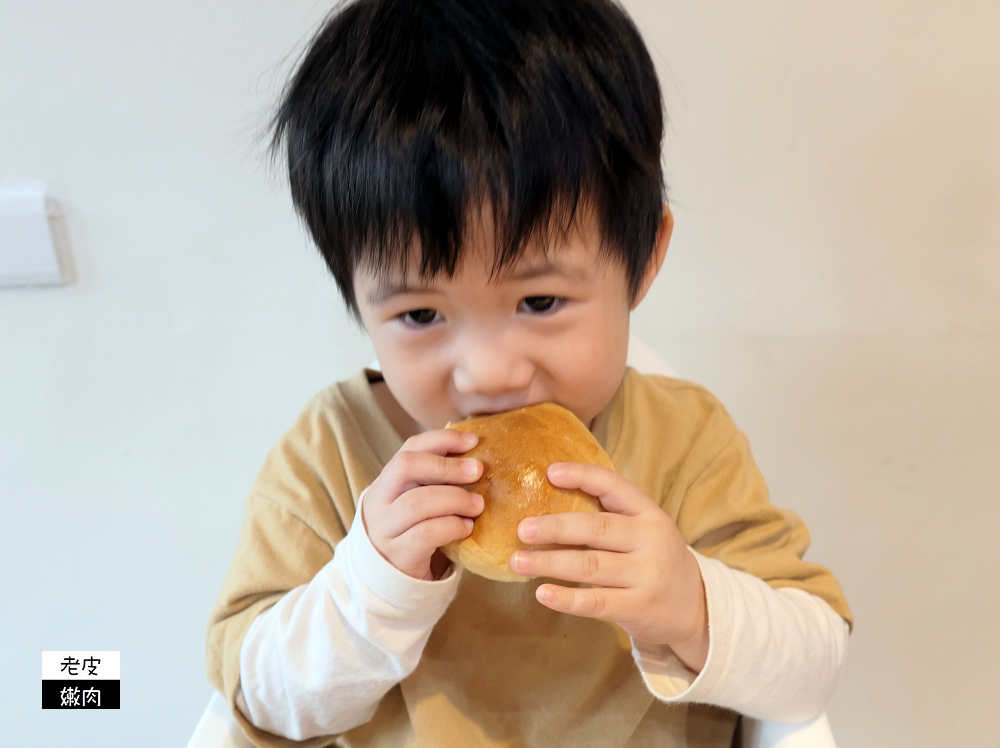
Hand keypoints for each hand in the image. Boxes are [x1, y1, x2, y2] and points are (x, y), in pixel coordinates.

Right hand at [363, 429, 483, 580]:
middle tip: (478, 470)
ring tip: (478, 504)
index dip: (442, 439)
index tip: (473, 441)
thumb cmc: (414, 531)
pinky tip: (467, 527)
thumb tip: (479, 454)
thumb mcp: (419, 501)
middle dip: (446, 466)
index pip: (410, 448)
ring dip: (455, 499)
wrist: (391, 578)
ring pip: (418, 502)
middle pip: (407, 467)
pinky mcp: (398, 555)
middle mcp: (380, 501)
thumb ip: (437, 481)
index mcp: (387, 480)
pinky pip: (426, 534)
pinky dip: (452, 526)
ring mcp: (385, 528)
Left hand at [510, 463, 708, 671]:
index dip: (583, 476)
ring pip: (590, 565)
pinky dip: (567, 599)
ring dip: (550, 562)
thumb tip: (550, 497)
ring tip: (518, 561)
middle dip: (555, 527)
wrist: (696, 606)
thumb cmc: (654, 559)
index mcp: (649, 514)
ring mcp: (645, 576)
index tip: (550, 473)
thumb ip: (611, 514)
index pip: (615, 486)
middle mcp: (650, 541)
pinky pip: (596, 602)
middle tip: (522, 529)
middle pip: (596, 528)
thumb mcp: (645, 529)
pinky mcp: (638, 608)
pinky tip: (542, 593)